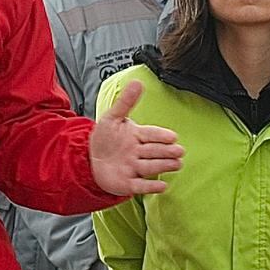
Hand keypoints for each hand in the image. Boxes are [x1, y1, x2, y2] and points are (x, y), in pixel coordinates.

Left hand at [90, 75, 183, 199]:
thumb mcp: (112, 117)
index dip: (161, 135)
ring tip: (177, 164)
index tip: (173, 136)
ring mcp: (133, 168)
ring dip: (164, 166)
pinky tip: (163, 186)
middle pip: (154, 151)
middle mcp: (138, 153)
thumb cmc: (105, 139)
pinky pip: (140, 185)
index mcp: (137, 136)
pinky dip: (151, 187)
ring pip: (151, 167)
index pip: (152, 134)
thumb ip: (126, 102)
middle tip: (179, 151)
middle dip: (167, 151)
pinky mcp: (127, 183)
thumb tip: (138, 82)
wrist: (89, 159)